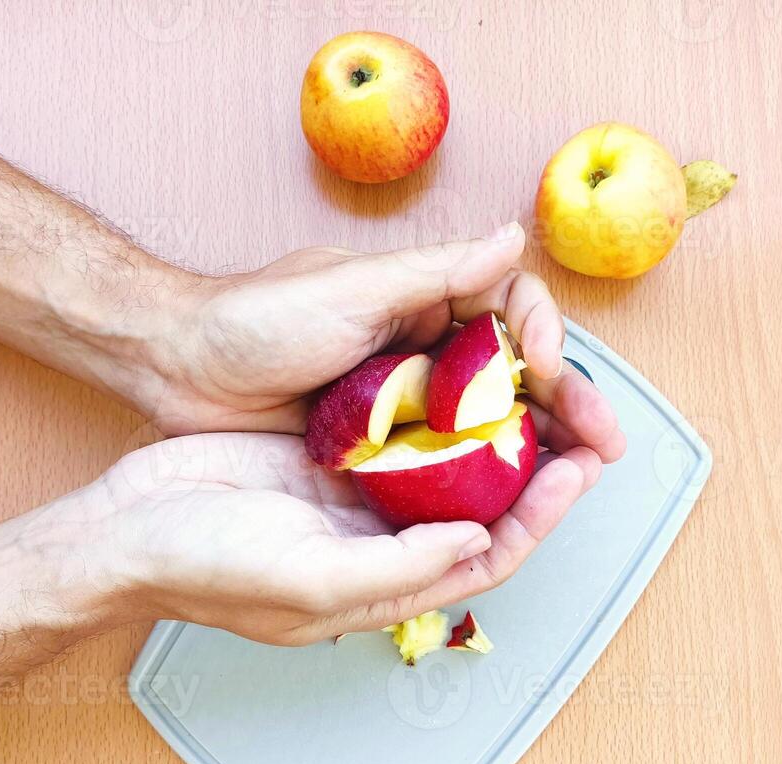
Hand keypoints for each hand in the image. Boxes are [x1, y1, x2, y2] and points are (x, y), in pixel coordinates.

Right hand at [81, 430, 602, 645]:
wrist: (127, 524)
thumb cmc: (204, 569)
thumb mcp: (306, 580)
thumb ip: (396, 569)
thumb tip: (477, 543)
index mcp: (384, 585)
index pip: (486, 558)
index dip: (538, 519)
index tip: (575, 472)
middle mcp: (379, 542)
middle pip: (477, 507)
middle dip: (532, 471)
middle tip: (577, 424)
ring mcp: (353, 496)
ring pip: (444, 465)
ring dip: (489, 432)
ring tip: (531, 387)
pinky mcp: (326, 455)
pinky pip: (396, 428)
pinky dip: (431, 406)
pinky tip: (456, 371)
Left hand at [144, 223, 624, 462]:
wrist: (177, 367)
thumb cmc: (253, 318)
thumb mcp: (348, 289)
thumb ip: (434, 272)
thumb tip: (513, 238)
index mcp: (423, 301)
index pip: (510, 314)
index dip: (543, 340)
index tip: (546, 367)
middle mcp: (422, 351)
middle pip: (512, 380)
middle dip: (566, 409)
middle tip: (603, 447)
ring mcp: (401, 404)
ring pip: (485, 428)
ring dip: (532, 452)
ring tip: (572, 482)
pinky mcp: (376, 449)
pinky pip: (438, 467)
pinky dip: (474, 484)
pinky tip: (500, 507)